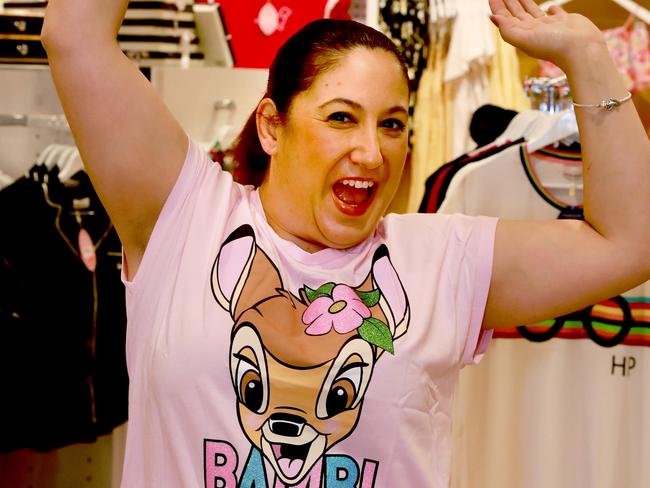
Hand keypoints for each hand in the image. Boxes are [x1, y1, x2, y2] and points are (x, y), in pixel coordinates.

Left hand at [488, 0, 604, 70]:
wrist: (581, 49)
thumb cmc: (553, 45)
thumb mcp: (525, 38)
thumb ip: (508, 29)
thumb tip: (493, 18)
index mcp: (523, 34)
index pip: (506, 18)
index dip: (498, 7)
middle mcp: (534, 30)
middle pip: (517, 13)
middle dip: (509, 3)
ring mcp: (550, 26)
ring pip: (533, 11)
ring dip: (525, 3)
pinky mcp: (565, 21)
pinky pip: (555, 12)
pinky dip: (551, 8)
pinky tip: (548, 6)